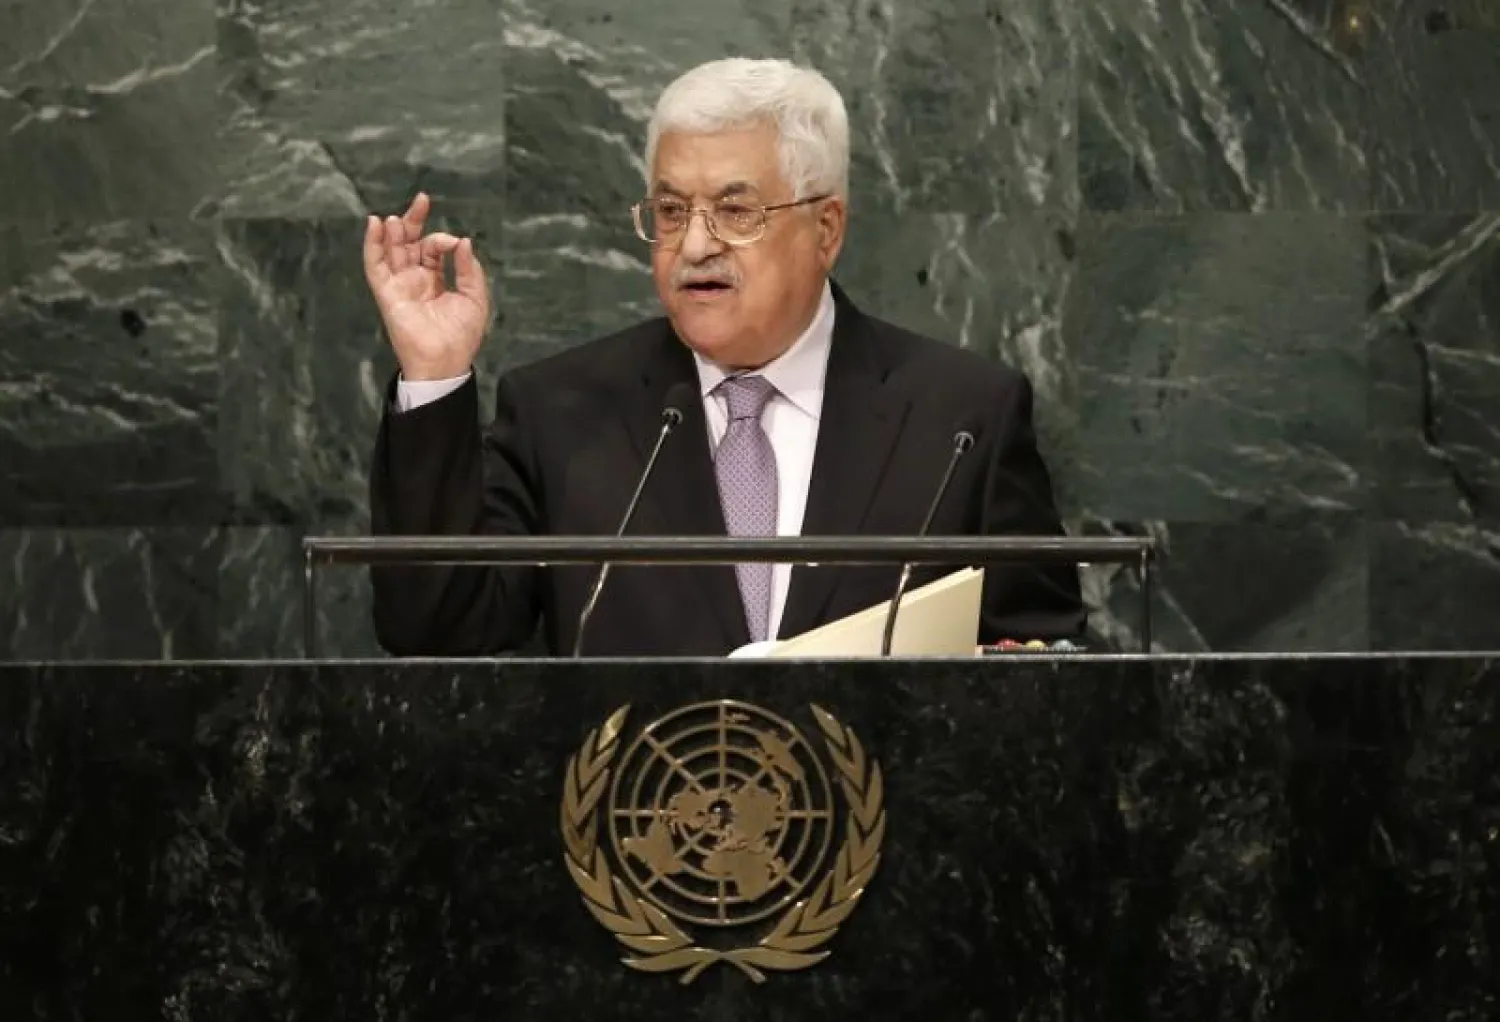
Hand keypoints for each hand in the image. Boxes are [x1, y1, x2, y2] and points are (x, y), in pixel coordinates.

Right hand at [362, 192, 489, 380]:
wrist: (447, 362)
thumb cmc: (462, 336)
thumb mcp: (474, 297)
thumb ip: (468, 269)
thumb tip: (464, 242)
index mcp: (434, 280)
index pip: (433, 249)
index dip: (443, 240)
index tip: (456, 243)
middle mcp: (414, 279)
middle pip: (408, 242)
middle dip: (414, 220)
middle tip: (422, 200)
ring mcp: (399, 285)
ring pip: (390, 251)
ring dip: (394, 231)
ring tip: (400, 216)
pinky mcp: (387, 294)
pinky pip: (375, 266)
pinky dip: (373, 245)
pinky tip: (376, 226)